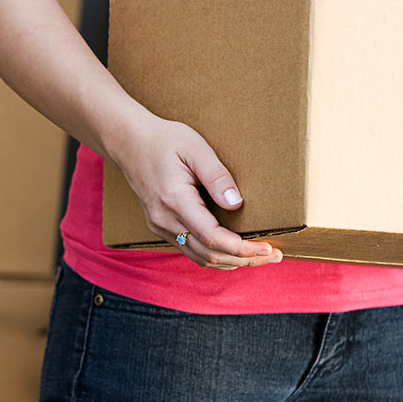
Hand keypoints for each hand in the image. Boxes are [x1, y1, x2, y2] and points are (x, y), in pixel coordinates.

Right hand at [112, 114, 282, 269]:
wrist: (128, 142)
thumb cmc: (163, 139)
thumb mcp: (195, 147)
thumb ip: (216, 176)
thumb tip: (236, 203)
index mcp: (174, 200)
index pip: (212, 237)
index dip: (242, 248)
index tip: (268, 247)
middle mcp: (165, 220)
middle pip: (209, 255)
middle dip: (245, 259)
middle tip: (274, 255)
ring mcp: (161, 227)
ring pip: (201, 258)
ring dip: (232, 262)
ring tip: (261, 257)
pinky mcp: (162, 227)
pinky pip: (192, 251)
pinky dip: (216, 256)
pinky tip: (236, 253)